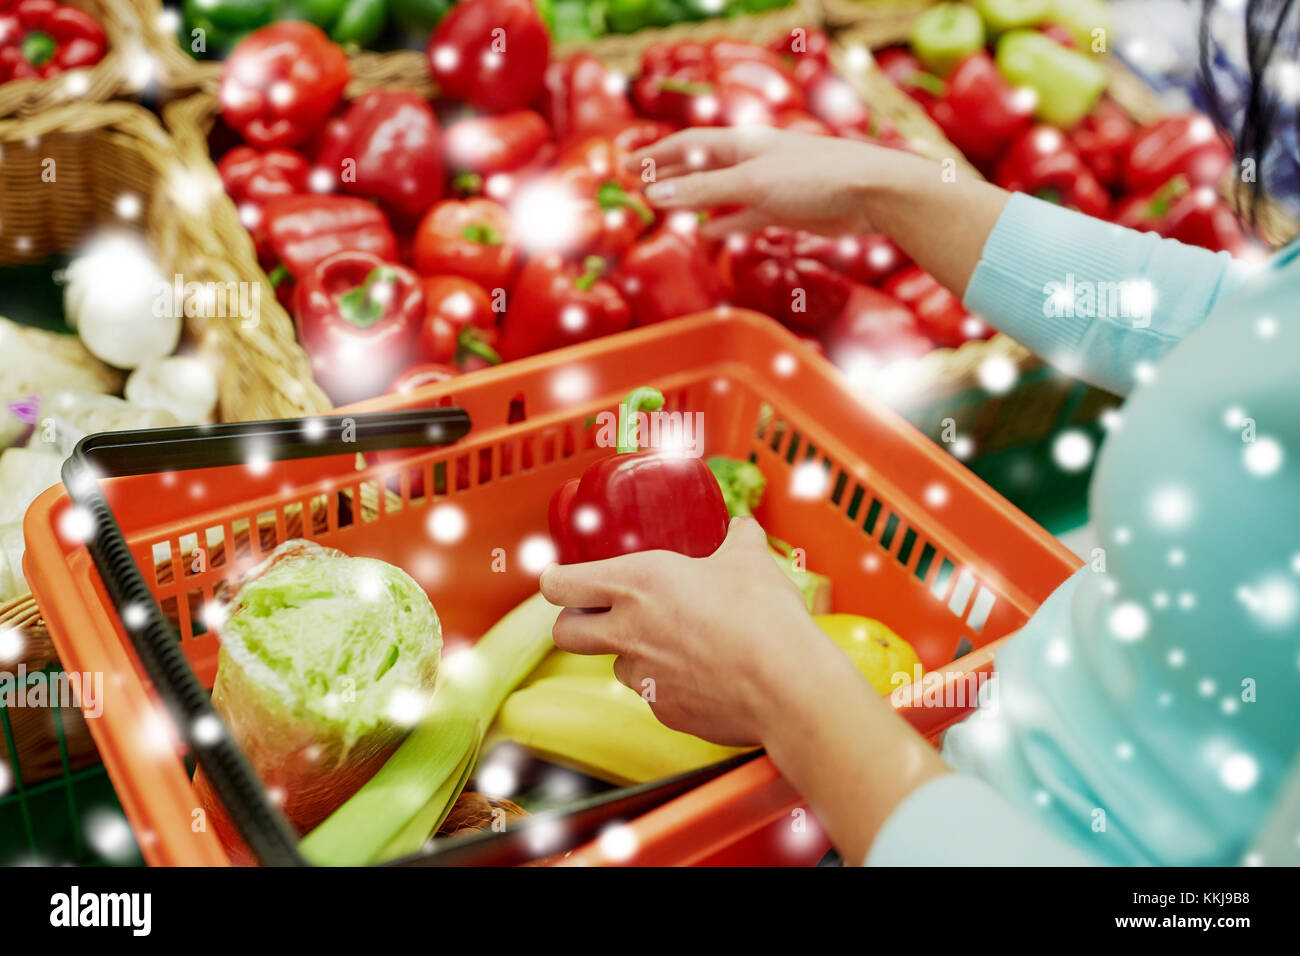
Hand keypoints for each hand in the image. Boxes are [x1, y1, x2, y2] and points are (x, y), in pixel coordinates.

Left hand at [539, 517, 847, 746]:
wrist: (787, 685)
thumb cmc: (763, 615)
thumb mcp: (750, 559)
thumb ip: (738, 539)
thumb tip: (742, 528)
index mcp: (637, 583)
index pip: (559, 585)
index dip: (555, 581)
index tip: (560, 578)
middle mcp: (628, 631)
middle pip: (565, 632)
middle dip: (574, 623)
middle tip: (597, 614)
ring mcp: (643, 677)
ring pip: (616, 665)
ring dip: (632, 654)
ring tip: (674, 643)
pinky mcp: (665, 711)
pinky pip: (654, 696)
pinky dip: (670, 685)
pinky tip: (704, 675)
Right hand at [628, 127, 933, 239]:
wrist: (872, 194)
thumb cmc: (814, 178)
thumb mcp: (751, 183)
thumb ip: (702, 191)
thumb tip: (655, 196)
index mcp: (741, 143)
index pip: (687, 145)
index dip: (654, 156)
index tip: (625, 166)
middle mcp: (752, 160)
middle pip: (700, 168)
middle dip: (669, 178)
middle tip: (636, 190)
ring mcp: (768, 186)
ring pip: (720, 194)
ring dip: (693, 203)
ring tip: (665, 213)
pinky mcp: (784, 211)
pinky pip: (744, 216)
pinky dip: (725, 223)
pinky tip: (710, 233)